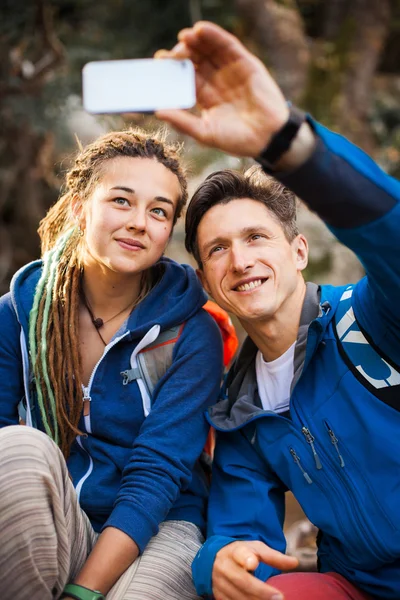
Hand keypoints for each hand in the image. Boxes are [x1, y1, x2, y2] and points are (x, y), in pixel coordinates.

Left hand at [155, 21, 288, 157]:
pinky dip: (214, 35)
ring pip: (209, 49)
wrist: (267, 138)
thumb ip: (182, 122)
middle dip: (182, 53)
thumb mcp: (205, 133)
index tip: (159, 63)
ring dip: (195, 40)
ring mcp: (230, 70)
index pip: (186, 77)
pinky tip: (200, 30)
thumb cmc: (237, 140)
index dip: (173, 69)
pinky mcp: (245, 62)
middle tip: (170, 53)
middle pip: (195, 60)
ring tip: (183, 36)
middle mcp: (216, 80)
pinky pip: (227, 45)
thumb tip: (158, 111)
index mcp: (205, 96)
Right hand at [212, 540, 297, 599]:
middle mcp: (225, 567)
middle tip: (279, 598)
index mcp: (235, 551)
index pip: (240, 554)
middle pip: (242, 581)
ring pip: (238, 597)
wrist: (214, 559)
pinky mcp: (219, 596)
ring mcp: (220, 583)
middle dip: (260, 591)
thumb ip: (274, 557)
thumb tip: (295, 563)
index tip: (253, 563)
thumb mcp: (256, 549)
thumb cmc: (242, 553)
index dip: (246, 559)